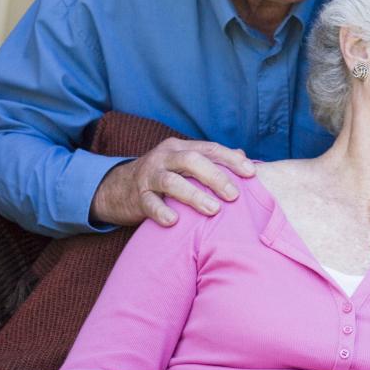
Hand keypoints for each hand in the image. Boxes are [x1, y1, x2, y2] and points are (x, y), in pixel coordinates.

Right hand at [90, 137, 255, 227]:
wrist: (117, 189)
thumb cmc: (162, 177)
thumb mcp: (184, 165)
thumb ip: (211, 160)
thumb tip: (243, 157)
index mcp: (180, 148)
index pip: (209, 149)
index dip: (231, 160)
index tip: (252, 173)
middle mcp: (164, 158)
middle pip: (192, 161)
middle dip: (215, 177)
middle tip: (234, 195)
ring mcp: (149, 176)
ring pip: (172, 181)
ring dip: (194, 195)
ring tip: (213, 210)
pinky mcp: (137, 196)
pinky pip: (149, 203)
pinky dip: (161, 212)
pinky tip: (174, 221)